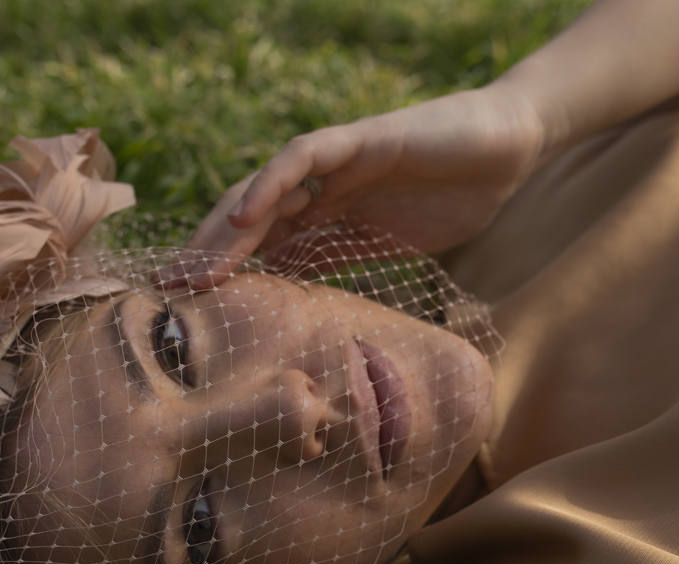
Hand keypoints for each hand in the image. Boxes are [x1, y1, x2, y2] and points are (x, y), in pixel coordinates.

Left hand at [183, 86, 544, 287]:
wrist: (506, 150)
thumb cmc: (451, 197)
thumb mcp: (384, 242)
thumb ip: (336, 256)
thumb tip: (285, 283)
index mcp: (323, 212)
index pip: (259, 242)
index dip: (223, 270)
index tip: (190, 307)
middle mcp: (318, 186)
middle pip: (248, 218)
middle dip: (208, 254)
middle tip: (172, 292)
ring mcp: (335, 161)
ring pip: (265, 190)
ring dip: (226, 229)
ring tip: (195, 268)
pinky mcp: (360, 140)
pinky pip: (304, 156)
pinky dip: (273, 183)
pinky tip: (246, 216)